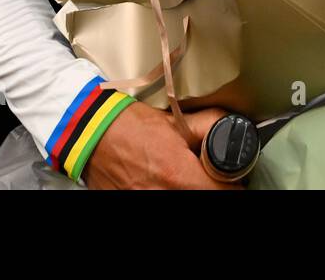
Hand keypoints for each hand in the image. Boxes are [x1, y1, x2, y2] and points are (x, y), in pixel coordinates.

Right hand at [82, 103, 230, 188]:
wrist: (90, 133)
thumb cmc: (131, 125)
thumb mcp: (176, 120)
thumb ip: (209, 124)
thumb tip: (233, 126)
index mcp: (177, 174)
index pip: (221, 193)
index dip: (232, 186)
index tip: (233, 181)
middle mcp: (162, 195)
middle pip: (203, 197)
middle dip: (211, 188)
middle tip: (210, 177)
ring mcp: (144, 202)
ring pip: (182, 201)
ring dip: (190, 189)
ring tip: (184, 178)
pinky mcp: (131, 204)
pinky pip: (158, 200)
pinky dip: (168, 192)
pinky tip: (165, 183)